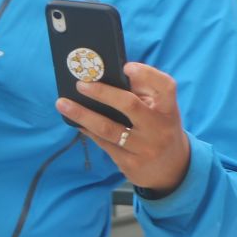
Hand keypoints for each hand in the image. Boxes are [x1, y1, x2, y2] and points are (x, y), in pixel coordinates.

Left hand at [54, 62, 191, 192]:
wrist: (173, 170)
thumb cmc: (160, 130)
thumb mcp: (161, 111)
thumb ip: (143, 92)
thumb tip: (111, 75)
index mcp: (168, 110)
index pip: (165, 87)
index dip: (147, 74)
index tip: (126, 67)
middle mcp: (158, 129)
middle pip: (129, 105)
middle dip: (102, 92)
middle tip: (81, 84)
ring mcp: (144, 148)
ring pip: (108, 129)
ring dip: (83, 114)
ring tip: (63, 103)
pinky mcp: (130, 164)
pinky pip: (104, 143)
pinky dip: (87, 130)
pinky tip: (76, 121)